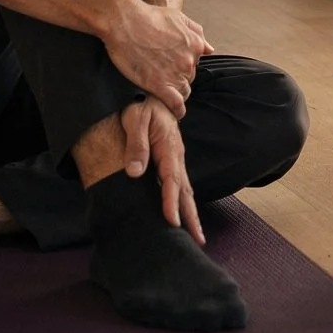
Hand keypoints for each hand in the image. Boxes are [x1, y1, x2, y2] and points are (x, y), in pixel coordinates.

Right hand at [102, 0, 211, 115]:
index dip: (183, 65)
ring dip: (178, 93)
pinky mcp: (160, 85)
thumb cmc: (150, 17)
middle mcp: (190, 61)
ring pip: (184, 90)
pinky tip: (177, 113)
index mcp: (195, 45)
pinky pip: (175, 103)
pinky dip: (177, 110)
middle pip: (189, 77)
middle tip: (165, 77)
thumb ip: (196, 32)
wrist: (126, 22)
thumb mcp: (179, 18)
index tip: (174, 67)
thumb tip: (209, 48)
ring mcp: (176, 74)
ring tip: (168, 94)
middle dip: (179, 78)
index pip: (195, 62)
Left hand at [121, 97, 204, 242]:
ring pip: (185, 189)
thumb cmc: (141, 104)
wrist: (150, 92)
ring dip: (191, 212)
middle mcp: (176, 156)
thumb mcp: (135, 119)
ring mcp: (175, 159)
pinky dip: (183, 202)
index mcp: (168, 147)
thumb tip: (134, 173)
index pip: (171, 180)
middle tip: (198, 240)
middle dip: (191, 216)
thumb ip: (136, 145)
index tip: (172, 222)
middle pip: (185, 190)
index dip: (171, 202)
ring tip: (196, 235)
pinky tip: (182, 214)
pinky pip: (179, 185)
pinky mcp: (170, 160)